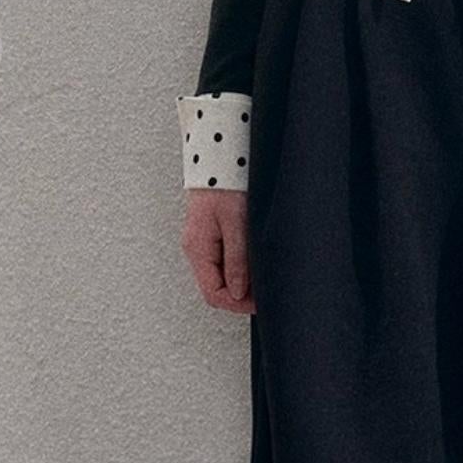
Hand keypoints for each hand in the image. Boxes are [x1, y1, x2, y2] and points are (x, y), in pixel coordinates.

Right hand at [182, 186, 255, 313]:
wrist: (218, 158)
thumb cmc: (225, 184)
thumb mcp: (236, 224)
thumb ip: (237, 260)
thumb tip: (238, 292)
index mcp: (198, 248)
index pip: (213, 293)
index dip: (238, 304)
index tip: (261, 303)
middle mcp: (196, 248)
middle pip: (216, 287)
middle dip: (241, 295)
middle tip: (266, 293)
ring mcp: (202, 241)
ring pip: (220, 275)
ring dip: (241, 281)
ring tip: (264, 278)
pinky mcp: (211, 233)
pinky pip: (223, 260)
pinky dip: (239, 267)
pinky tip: (255, 263)